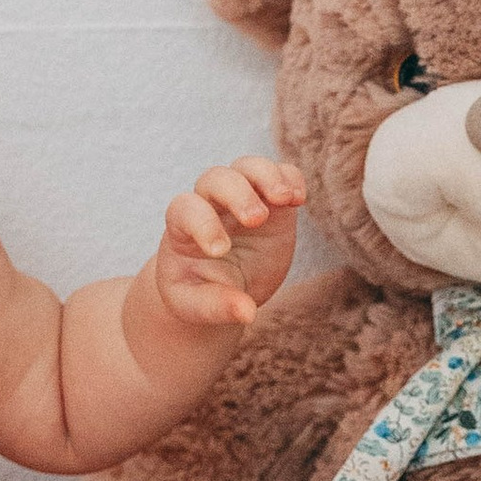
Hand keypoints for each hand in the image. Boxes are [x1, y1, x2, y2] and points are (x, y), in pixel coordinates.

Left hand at [152, 158, 304, 331]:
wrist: (220, 287)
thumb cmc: (200, 293)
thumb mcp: (197, 306)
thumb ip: (217, 307)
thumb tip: (247, 313)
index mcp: (182, 227)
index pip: (185, 209)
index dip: (202, 223)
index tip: (220, 250)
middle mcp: (210, 204)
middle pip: (216, 178)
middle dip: (237, 194)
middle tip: (256, 219)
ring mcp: (242, 198)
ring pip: (248, 167)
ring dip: (267, 176)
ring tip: (285, 199)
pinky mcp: (272, 202)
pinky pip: (280, 174)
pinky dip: (291, 178)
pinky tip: (298, 200)